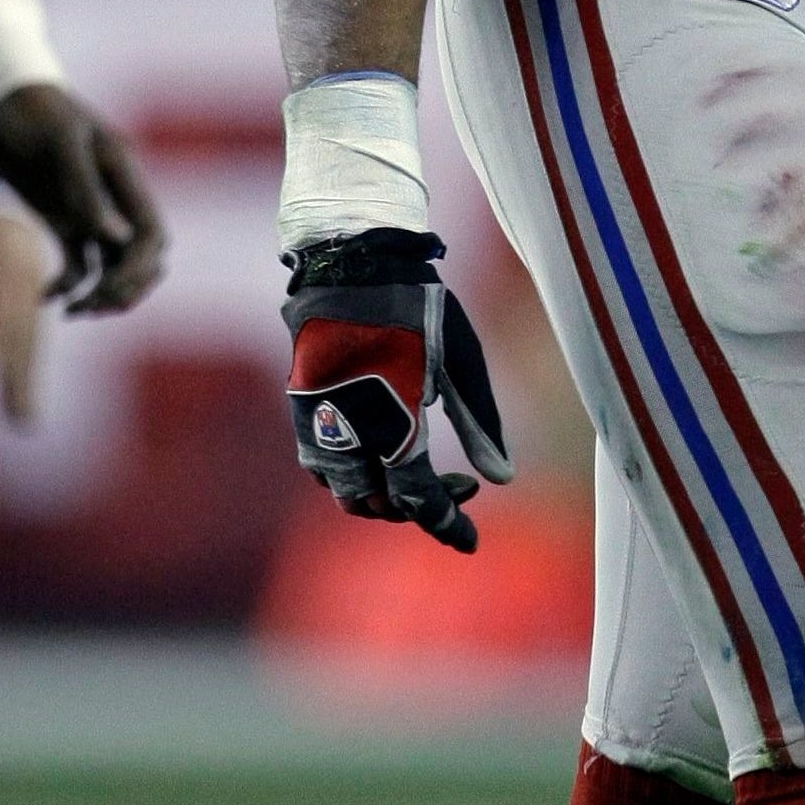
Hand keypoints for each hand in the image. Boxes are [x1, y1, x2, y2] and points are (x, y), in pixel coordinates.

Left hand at [0, 84, 166, 314]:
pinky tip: (46, 297)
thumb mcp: (61, 143)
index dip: (141, 267)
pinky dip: (68, 285)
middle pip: (140, 257)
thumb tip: (117, 239)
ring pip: (112, 266)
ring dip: (100, 292)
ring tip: (73, 310)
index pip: (152, 234)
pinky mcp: (63, 220)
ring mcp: (89, 211)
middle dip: (125, 286)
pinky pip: (78, 264)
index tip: (111, 288)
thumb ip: (87, 191)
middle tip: (92, 306)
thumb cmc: (32, 113)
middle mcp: (114, 198)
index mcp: (125, 176)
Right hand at [283, 228, 512, 551]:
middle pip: (379, 505)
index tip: (470, 542)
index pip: (421, 499)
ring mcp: (319, 425)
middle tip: (457, 486)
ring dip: (381, 496)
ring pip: (344, 492)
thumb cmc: (417, 307)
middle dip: (417, 509)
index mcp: (394, 425)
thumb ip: (480, 423)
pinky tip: (381, 452)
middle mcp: (350, 435)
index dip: (447, 524)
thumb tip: (502, 479)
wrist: (353, 262)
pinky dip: (352, 475)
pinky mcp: (302, 410)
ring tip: (418, 472)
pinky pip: (322, 466)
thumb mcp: (461, 361)